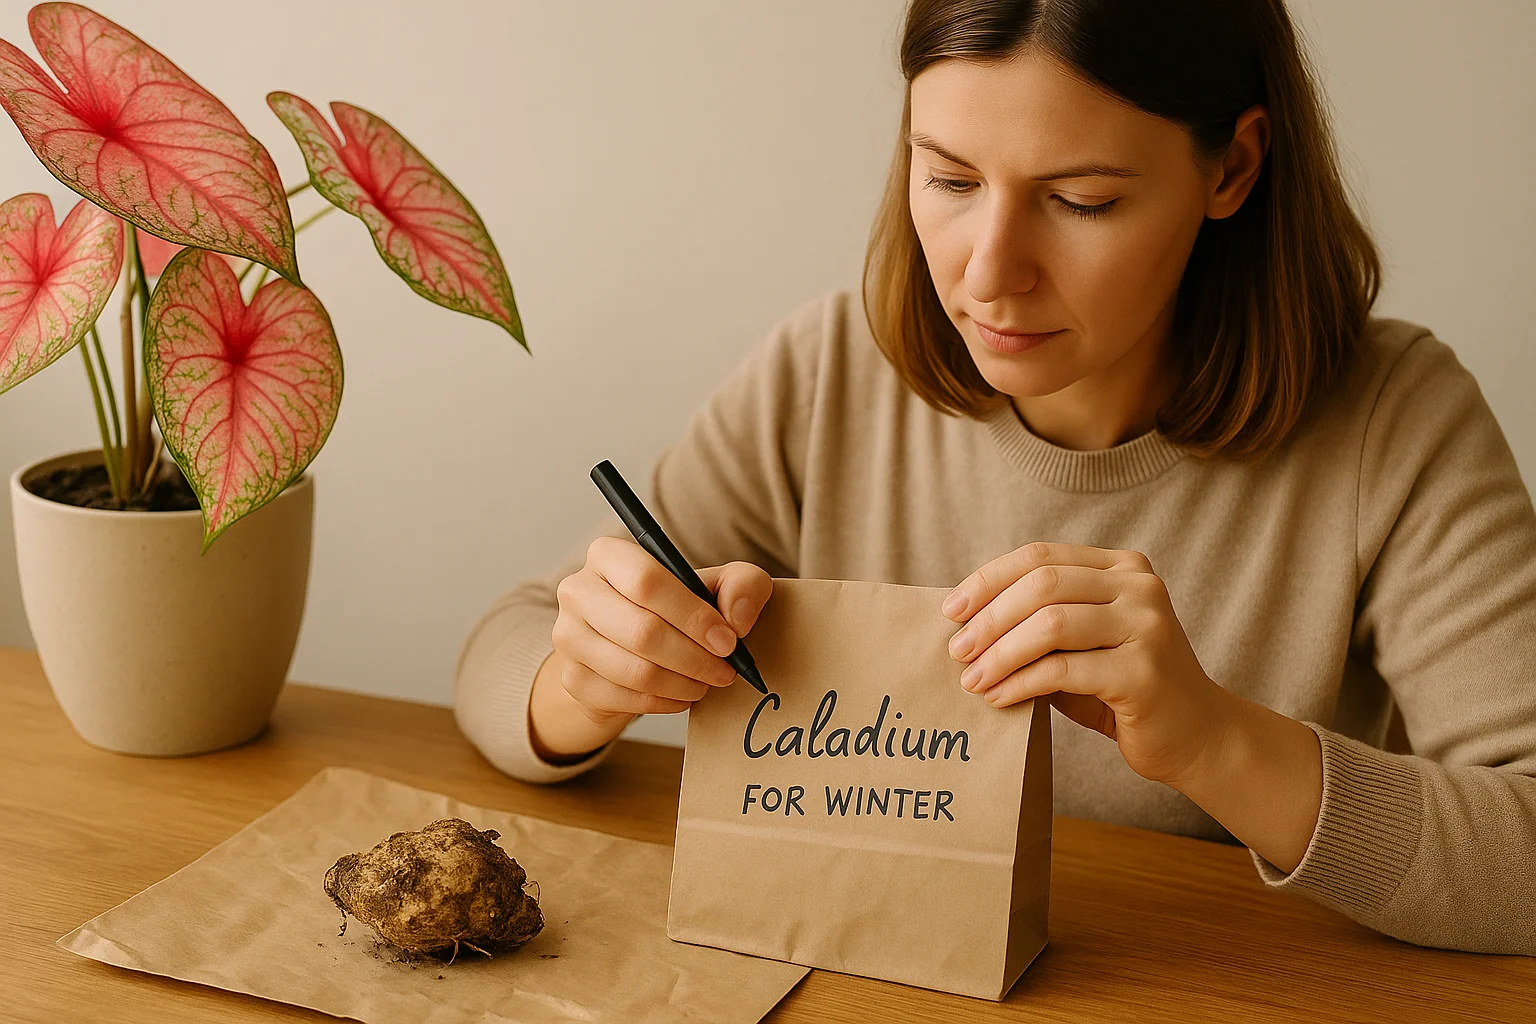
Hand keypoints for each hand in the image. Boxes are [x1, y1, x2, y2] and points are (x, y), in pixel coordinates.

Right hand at [551, 536, 771, 726]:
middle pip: (641, 632)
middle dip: (694, 658)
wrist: (631, 644)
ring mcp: (568, 637)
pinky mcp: (571, 679)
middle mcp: (577, 591)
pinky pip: (625, 699)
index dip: (693, 616)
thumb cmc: (678, 607)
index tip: (727, 641)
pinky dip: (665, 702)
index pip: (648, 582)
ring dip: (683, 683)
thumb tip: (736, 621)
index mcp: (607, 555)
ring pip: (635, 671)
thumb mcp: (718, 584)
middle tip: (725, 670)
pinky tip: (682, 693)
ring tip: (707, 681)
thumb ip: (743, 585)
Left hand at [942, 541, 1232, 788]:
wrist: (1197, 736)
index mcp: (1123, 567)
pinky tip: (999, 698)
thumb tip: (966, 622)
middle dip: (989, 618)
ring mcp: (1147, 627)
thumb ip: (1041, 622)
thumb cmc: (1125, 688)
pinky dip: (1021, 683)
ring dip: (999, 653)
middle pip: (1042, 585)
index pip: (1041, 557)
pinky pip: (1063, 670)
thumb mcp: (1083, 643)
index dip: (988, 580)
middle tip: (956, 650)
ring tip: (971, 679)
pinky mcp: (1144, 673)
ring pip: (1050, 624)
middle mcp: (1140, 587)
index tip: (951, 610)